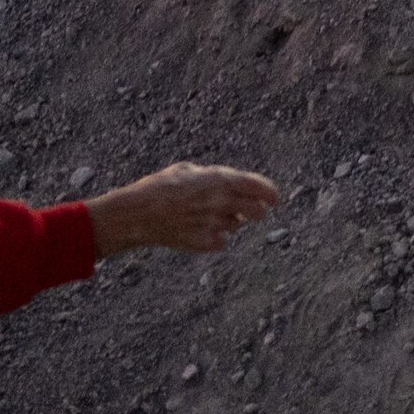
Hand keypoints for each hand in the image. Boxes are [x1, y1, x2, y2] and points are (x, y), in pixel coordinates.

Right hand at [86, 161, 279, 254]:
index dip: (269, 193)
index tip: (275, 199)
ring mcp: (213, 224)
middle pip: (255, 211)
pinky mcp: (204, 243)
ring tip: (207, 216)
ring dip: (230, 222)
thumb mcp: (187, 170)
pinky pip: (221, 242)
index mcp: (217, 180)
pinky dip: (215, 238)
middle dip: (257, 211)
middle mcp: (220, 201)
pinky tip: (197, 231)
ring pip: (236, 226)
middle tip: (254, 212)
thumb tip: (232, 184)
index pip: (255, 186)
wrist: (138, 213)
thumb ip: (213, 177)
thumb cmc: (160, 186)